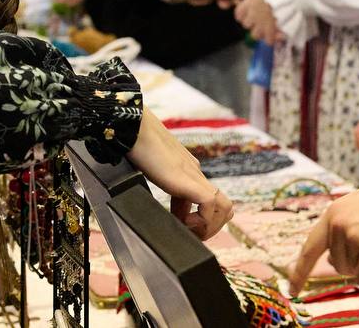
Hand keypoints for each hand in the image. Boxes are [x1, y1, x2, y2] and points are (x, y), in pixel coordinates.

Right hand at [126, 108, 233, 239]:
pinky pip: (210, 204)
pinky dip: (200, 220)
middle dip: (210, 226)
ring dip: (208, 226)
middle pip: (225, 206)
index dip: (199, 219)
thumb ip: (166, 184)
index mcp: (189, 172)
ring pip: (226, 207)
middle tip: (188, 231)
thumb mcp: (156, 171)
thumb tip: (168, 203)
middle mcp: (197, 174)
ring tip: (186, 226)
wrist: (133, 127)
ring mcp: (195, 175)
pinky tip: (181, 220)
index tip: (179, 223)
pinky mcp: (188, 178)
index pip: (209, 202)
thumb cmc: (138, 146)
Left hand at [232, 0, 280, 42]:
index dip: (243, 15)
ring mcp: (262, 25)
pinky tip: (275, 34)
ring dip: (260, 32)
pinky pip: (268, 40)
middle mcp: (253, 15)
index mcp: (249, 3)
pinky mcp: (273, 31)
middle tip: (260, 19)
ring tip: (267, 27)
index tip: (249, 13)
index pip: (238, 15)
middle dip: (252, 23)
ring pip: (255, 34)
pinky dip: (271, 39)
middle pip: (246, 25)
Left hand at [290, 166, 358, 294]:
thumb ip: (344, 233)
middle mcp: (337, 223)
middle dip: (357, 264)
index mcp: (334, 212)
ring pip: (352, 273)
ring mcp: (352, 235)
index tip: (292, 289)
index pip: (310, 247)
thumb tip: (333, 263)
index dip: (300, 270)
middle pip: (337, 265)